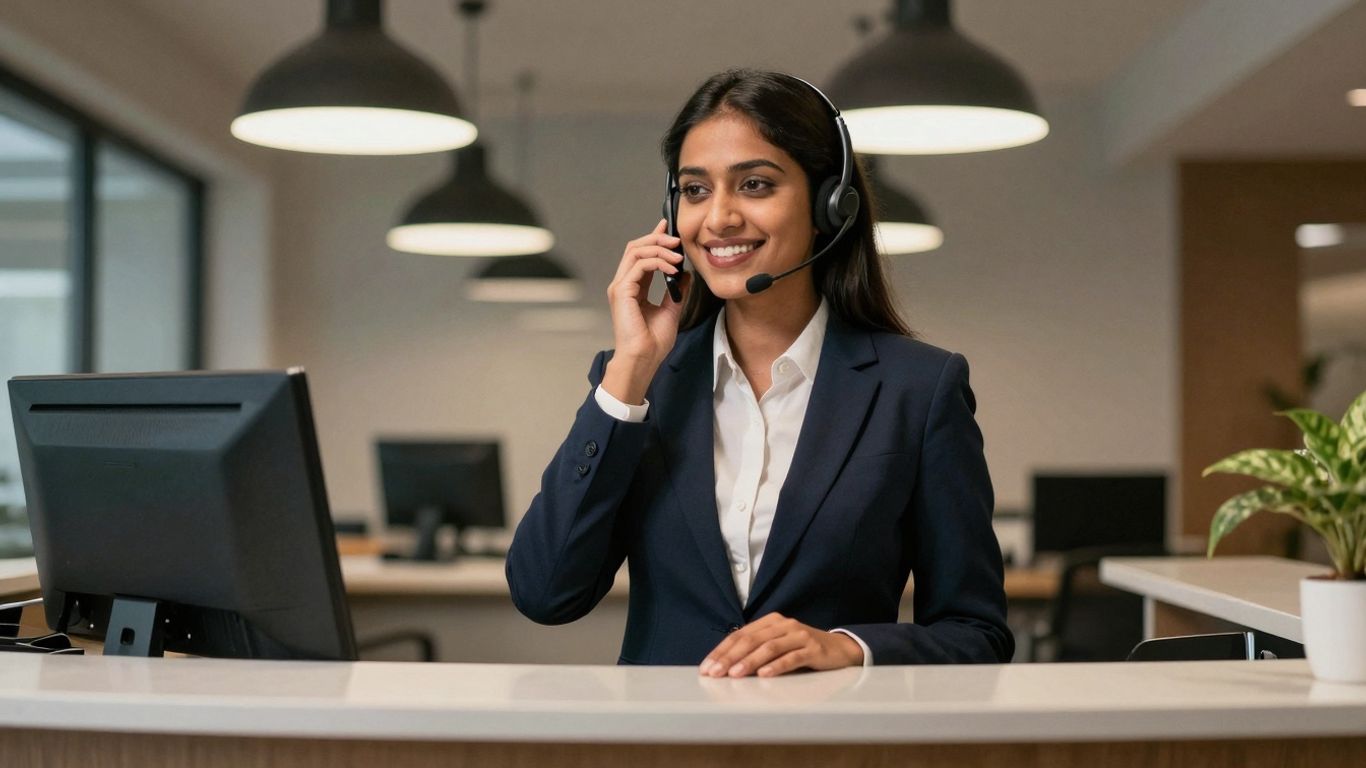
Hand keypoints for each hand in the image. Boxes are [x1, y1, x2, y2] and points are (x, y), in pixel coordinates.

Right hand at [601, 219, 688, 403]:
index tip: (669, 228)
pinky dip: (658, 262)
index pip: (641, 254)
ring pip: (636, 251)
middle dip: (657, 238)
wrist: (643, 359)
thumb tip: (685, 273)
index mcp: (632, 287)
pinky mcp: (622, 291)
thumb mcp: (671, 310)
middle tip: (677, 239)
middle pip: (636, 247)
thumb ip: (676, 290)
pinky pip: (640, 265)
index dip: (654, 238)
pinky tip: (673, 268)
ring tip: (678, 254)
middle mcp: (623, 284)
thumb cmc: (652, 343)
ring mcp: (620, 287)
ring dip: (659, 248)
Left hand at [698, 613, 863, 677]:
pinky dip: (777, 665)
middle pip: (751, 640)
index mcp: (770, 622)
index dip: (721, 651)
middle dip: (730, 657)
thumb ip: (756, 651)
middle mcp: (783, 625)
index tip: (706, 667)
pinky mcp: (813, 648)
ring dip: (750, 662)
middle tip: (715, 673)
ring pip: (769, 647)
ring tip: (735, 674)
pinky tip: (765, 674)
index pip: (740, 635)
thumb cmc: (802, 649)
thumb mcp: (777, 646)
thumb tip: (724, 667)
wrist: (839, 649)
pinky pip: (793, 657)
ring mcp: (799, 635)